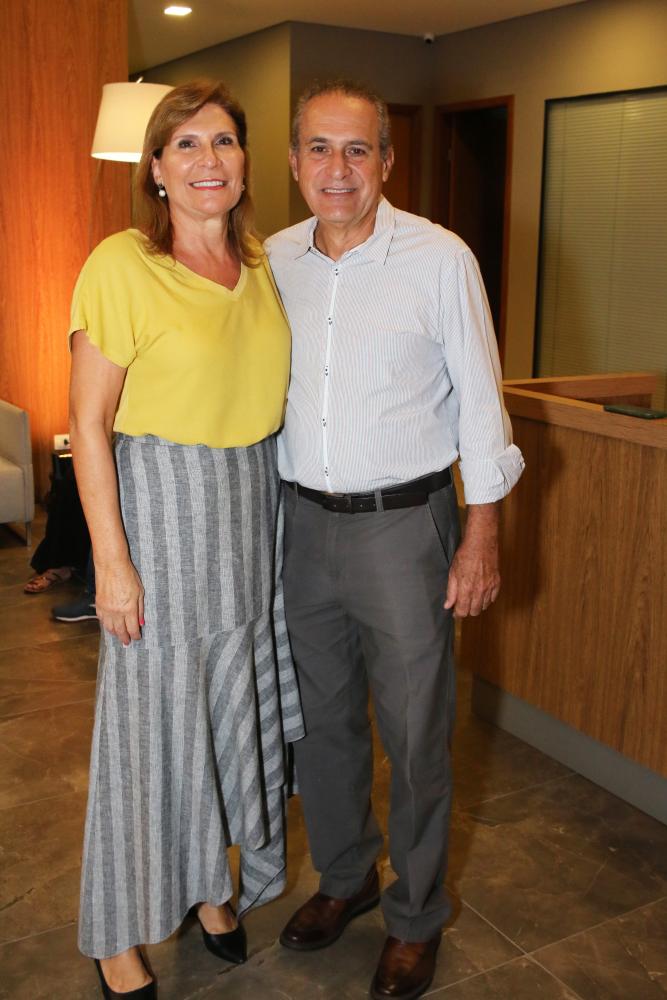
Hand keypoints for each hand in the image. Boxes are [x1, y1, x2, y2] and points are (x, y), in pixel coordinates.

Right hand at [95, 558, 144, 645]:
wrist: (111, 566)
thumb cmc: (128, 575)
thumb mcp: (140, 592)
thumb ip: (140, 609)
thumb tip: (141, 623)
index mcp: (129, 608)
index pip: (133, 629)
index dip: (135, 636)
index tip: (137, 638)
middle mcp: (117, 612)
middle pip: (121, 631)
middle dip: (125, 638)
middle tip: (127, 642)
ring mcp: (106, 609)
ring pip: (110, 628)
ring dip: (115, 634)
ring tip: (119, 637)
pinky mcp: (99, 605)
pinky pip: (102, 620)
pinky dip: (106, 626)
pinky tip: (110, 627)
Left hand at [444, 502, 500, 617]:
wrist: (481, 543)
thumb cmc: (465, 555)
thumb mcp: (453, 572)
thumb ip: (451, 591)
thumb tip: (448, 605)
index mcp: (466, 588)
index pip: (462, 611)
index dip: (457, 613)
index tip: (455, 611)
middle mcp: (479, 590)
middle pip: (474, 612)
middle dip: (466, 610)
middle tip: (462, 604)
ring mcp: (489, 587)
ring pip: (483, 606)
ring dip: (476, 605)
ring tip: (471, 598)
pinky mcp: (497, 582)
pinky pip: (493, 598)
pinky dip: (487, 599)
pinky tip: (481, 593)